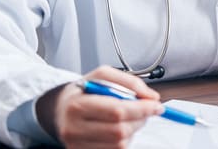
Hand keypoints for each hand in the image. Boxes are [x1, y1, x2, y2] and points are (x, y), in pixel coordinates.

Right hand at [36, 65, 162, 148]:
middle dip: (140, 119)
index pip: (117, 111)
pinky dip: (124, 140)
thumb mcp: (102, 75)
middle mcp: (74, 129)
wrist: (61, 109)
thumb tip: (151, 97)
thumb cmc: (84, 91)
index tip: (156, 104)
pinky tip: (120, 128)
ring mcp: (77, 146)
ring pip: (120, 144)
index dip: (141, 109)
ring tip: (129, 117)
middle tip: (147, 110)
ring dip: (133, 130)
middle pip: (120, 130)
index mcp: (78, 105)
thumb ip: (129, 82)